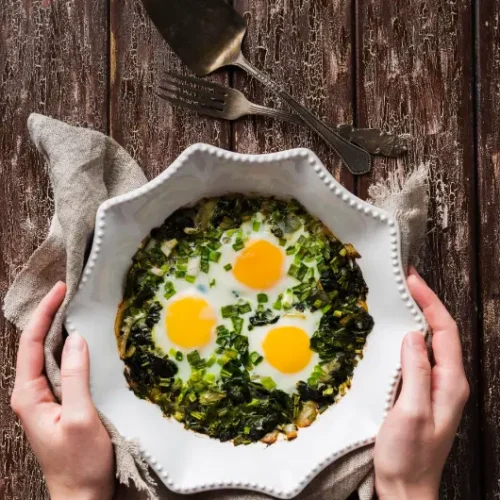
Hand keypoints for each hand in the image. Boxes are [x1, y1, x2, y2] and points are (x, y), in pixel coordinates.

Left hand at [10, 282, 114, 499]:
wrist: (80, 495)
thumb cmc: (80, 462)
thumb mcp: (81, 417)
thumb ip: (76, 376)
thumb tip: (76, 339)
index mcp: (28, 395)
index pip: (30, 344)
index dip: (45, 314)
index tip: (60, 290)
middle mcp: (30, 393)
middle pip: (34, 345)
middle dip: (48, 315)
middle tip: (68, 292)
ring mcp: (42, 398)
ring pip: (46, 355)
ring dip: (57, 329)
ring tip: (73, 307)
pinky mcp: (57, 402)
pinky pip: (58, 367)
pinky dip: (67, 347)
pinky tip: (80, 339)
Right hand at [374, 269, 469, 499]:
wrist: (405, 489)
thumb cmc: (408, 456)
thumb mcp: (411, 412)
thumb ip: (417, 372)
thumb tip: (415, 336)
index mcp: (451, 384)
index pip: (446, 331)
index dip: (430, 302)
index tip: (412, 280)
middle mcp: (447, 382)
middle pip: (441, 333)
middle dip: (426, 303)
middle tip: (405, 282)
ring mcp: (434, 389)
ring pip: (429, 344)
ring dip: (417, 319)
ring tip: (399, 300)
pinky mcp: (420, 394)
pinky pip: (417, 358)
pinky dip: (407, 339)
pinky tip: (393, 335)